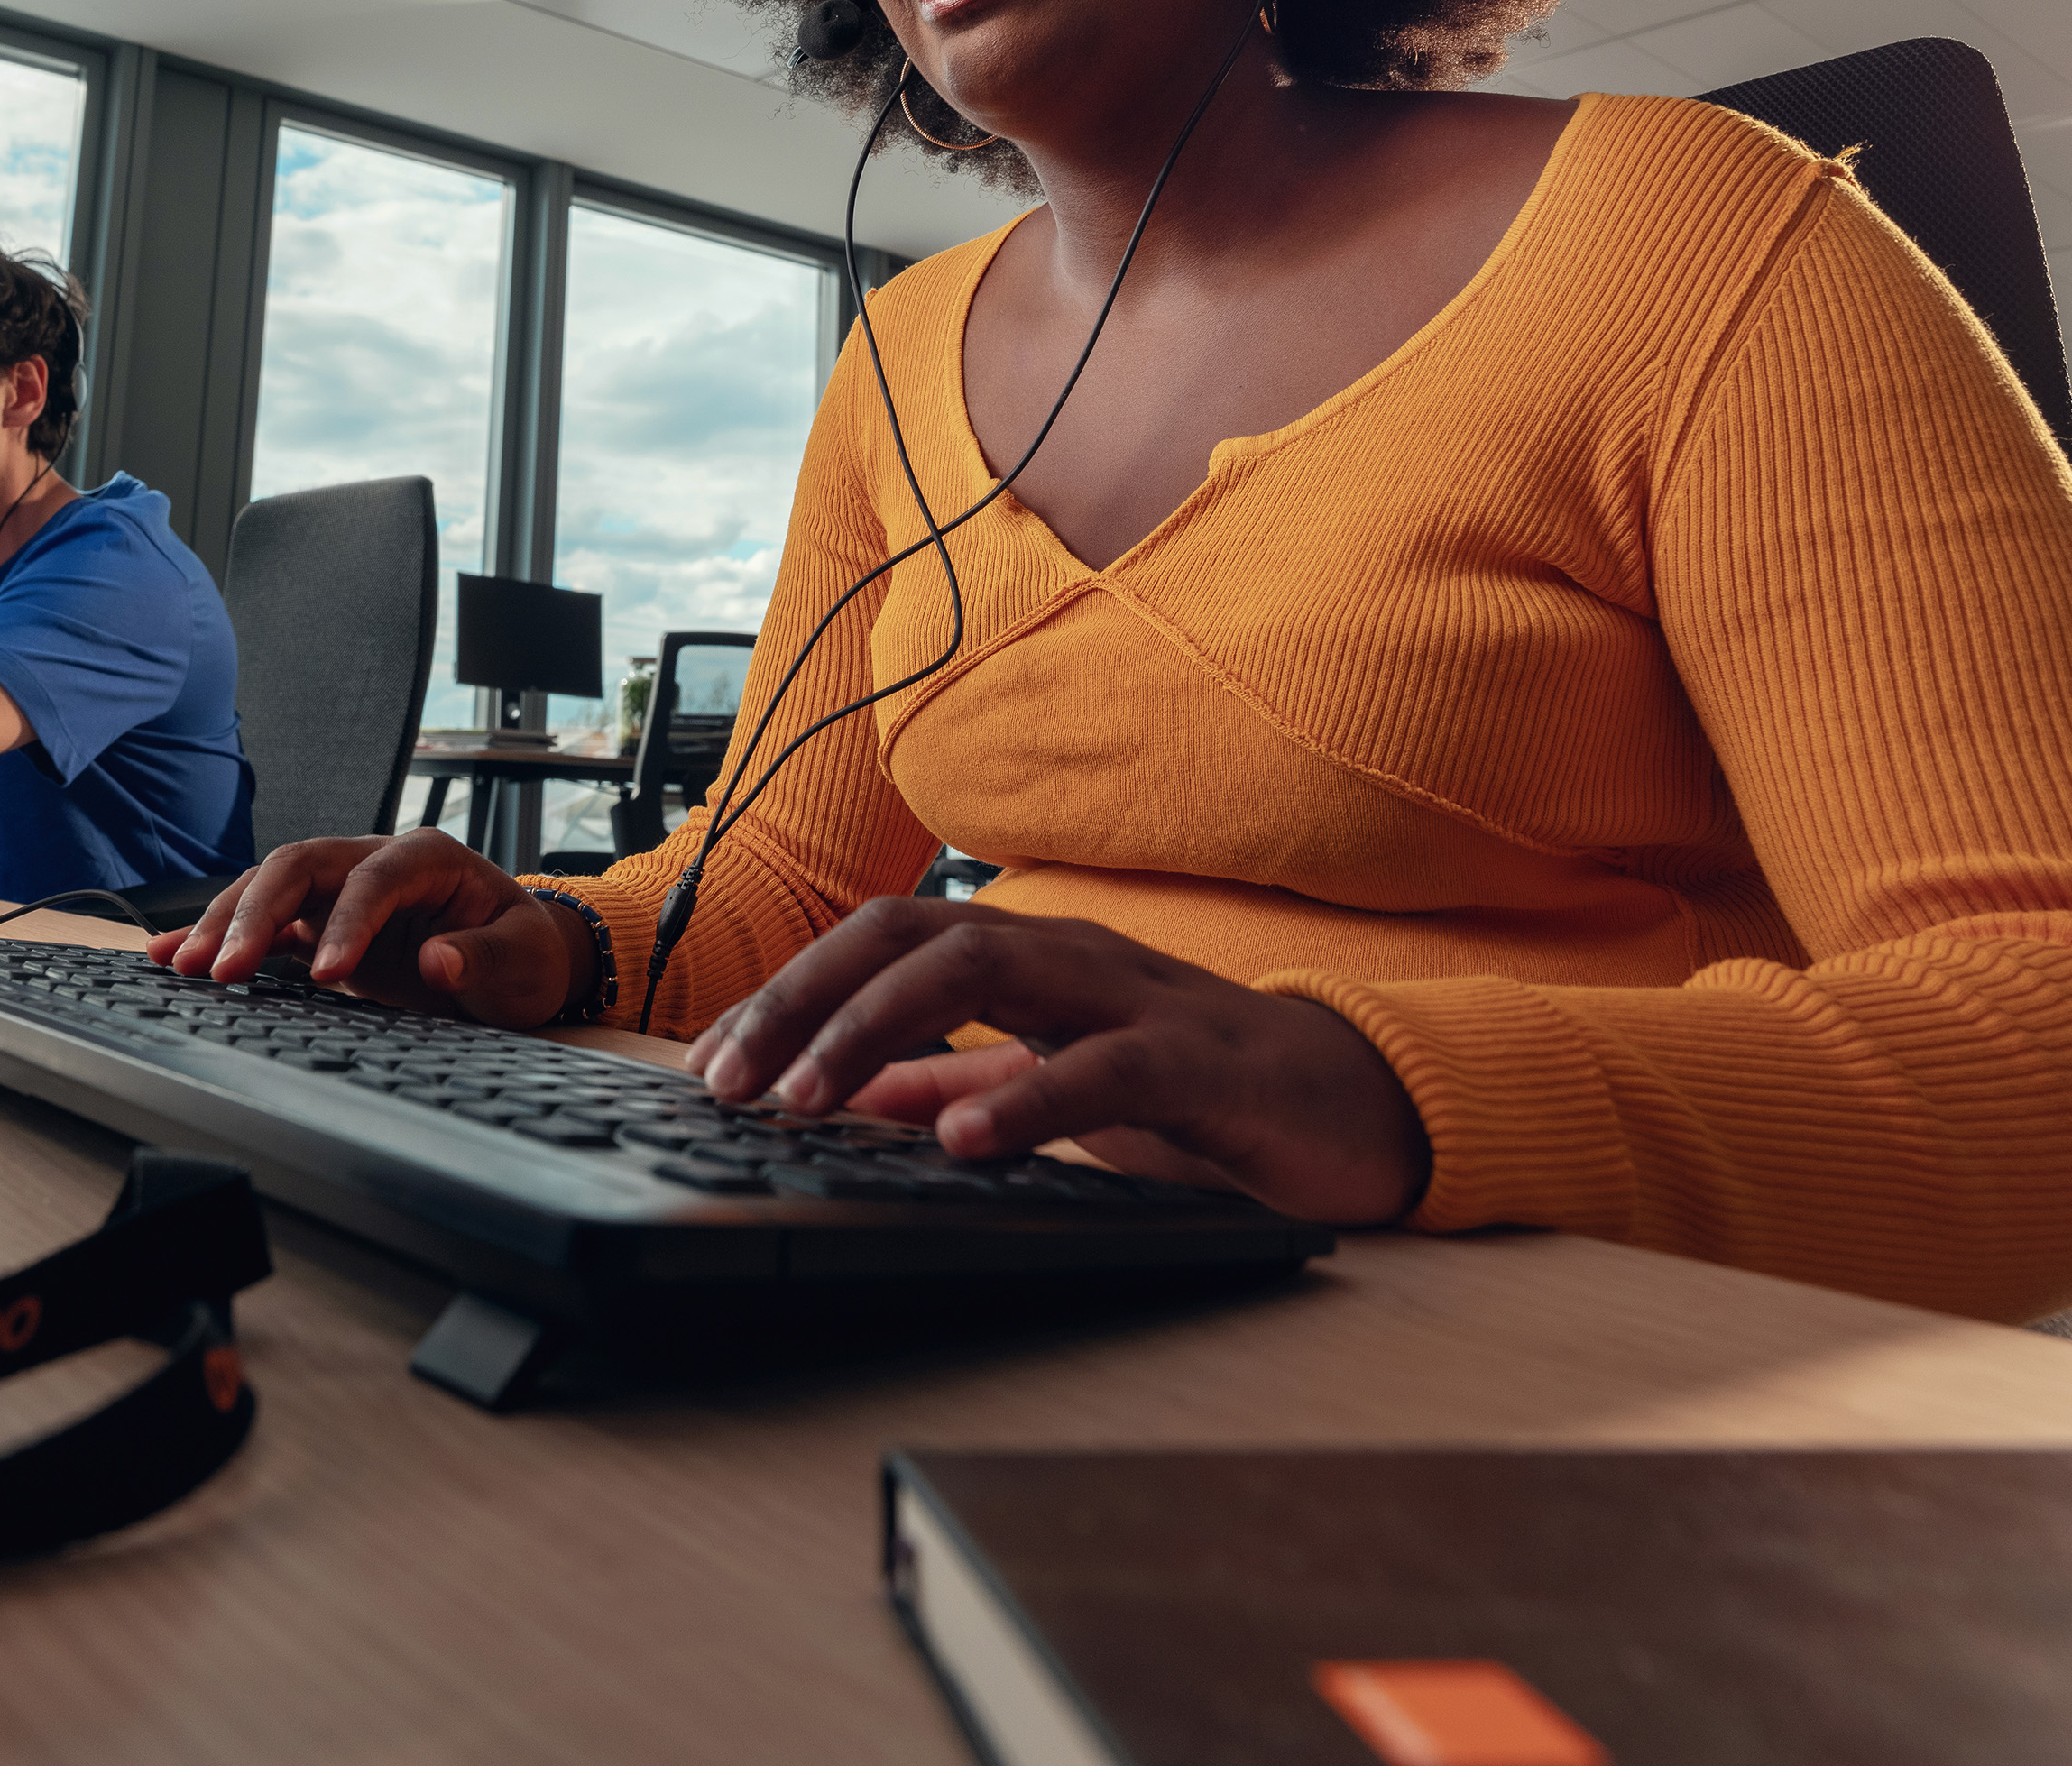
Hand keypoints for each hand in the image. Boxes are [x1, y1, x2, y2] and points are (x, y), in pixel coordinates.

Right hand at [150, 827, 589, 1025]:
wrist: (515, 963)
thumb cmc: (525, 953)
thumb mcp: (525, 961)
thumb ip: (487, 958)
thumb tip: (440, 961)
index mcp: (428, 858)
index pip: (373, 877)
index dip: (348, 922)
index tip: (330, 976)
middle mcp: (374, 861)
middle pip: (299, 867)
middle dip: (255, 913)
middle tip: (221, 970)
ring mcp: (341, 890)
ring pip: (269, 889)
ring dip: (225, 924)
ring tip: (182, 965)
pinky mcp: (319, 924)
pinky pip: (262, 925)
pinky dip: (222, 939)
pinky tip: (174, 956)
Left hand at [689, 898, 1429, 1225]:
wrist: (1357, 1106)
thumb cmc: (1199, 1089)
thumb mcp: (1050, 1080)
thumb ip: (954, 1074)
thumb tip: (844, 1091)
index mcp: (1028, 960)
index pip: (882, 941)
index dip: (791, 991)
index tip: (715, 1064)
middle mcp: (1068, 955)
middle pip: (911, 933)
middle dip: (807, 999)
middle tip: (732, 1081)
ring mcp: (1135, 996)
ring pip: (986, 964)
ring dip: (881, 1027)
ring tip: (812, 1099)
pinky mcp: (1201, 1059)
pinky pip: (1102, 1064)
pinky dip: (1025, 1097)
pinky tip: (962, 1138)